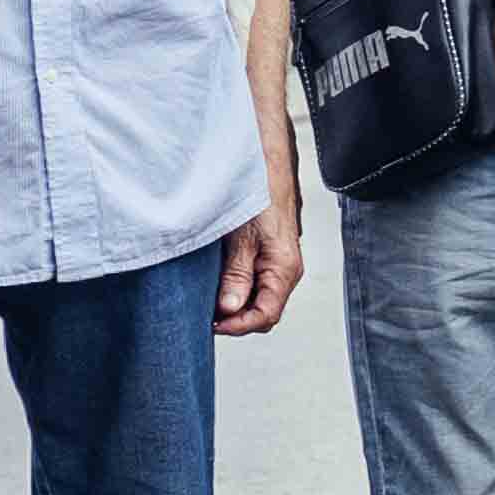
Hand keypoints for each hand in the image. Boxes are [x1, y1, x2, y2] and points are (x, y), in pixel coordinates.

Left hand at [215, 197, 306, 338]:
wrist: (268, 168)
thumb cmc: (260, 196)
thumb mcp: (242, 239)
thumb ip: (237, 276)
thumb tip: (230, 309)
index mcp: (284, 269)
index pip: (266, 315)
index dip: (238, 326)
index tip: (213, 325)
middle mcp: (286, 271)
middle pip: (264, 312)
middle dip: (236, 319)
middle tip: (207, 314)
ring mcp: (279, 265)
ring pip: (260, 300)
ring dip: (236, 305)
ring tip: (211, 299)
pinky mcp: (270, 257)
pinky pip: (257, 285)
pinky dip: (238, 290)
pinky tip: (220, 284)